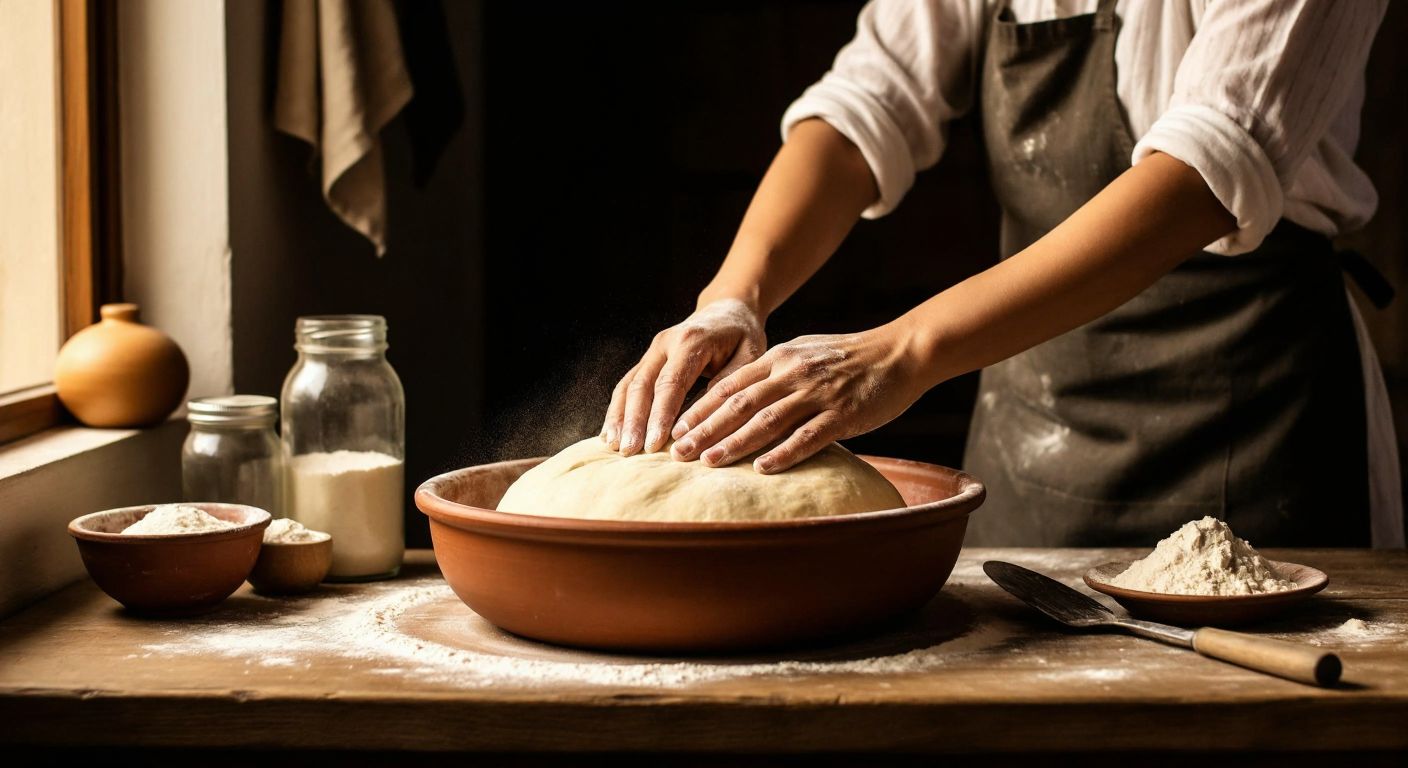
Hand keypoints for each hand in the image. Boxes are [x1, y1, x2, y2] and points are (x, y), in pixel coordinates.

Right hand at [602, 298, 766, 455]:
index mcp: (691, 341)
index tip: (654, 445)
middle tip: (630, 452)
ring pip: (628, 385)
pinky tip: (611, 433)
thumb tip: (706, 415)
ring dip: (619, 416)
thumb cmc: (742, 336)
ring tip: (614, 446)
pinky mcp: (647, 359)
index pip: (670, 383)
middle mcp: (665, 343)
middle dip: (634, 420)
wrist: (727, 309)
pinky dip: (618, 409)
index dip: (660, 415)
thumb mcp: (750, 355)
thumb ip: (730, 382)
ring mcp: (652, 350)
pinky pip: (627, 384)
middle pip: (642, 385)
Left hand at [669, 322, 927, 472]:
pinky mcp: (843, 414)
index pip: (729, 385)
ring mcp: (817, 394)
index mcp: (780, 359)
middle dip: (704, 429)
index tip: (675, 428)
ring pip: (766, 421)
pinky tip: (762, 469)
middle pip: (738, 404)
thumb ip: (774, 372)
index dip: (700, 408)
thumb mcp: (804, 352)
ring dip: (734, 443)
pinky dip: (783, 454)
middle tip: (677, 453)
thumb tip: (741, 394)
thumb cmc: (850, 357)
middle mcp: (792, 374)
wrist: (900, 352)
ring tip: (708, 462)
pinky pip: (807, 437)